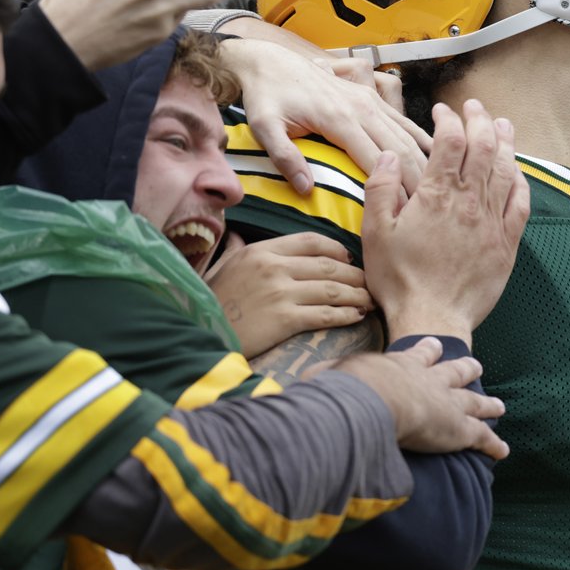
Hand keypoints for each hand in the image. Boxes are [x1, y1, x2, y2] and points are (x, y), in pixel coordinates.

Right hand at [206, 232, 371, 358]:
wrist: (199, 333)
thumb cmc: (211, 301)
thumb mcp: (223, 267)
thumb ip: (237, 250)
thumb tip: (239, 237)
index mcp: (262, 251)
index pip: (311, 241)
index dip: (336, 249)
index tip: (348, 259)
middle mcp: (274, 267)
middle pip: (328, 265)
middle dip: (354, 274)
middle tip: (369, 282)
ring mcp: (280, 293)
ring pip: (332, 289)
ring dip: (357, 295)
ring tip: (370, 300)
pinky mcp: (284, 319)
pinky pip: (325, 314)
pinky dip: (346, 315)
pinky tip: (357, 316)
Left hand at [220, 30, 429, 194]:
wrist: (268, 60)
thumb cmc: (265, 95)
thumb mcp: (264, 126)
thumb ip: (285, 157)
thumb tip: (307, 190)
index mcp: (339, 118)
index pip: (375, 160)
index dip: (393, 188)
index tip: (405, 214)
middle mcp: (361, 107)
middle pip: (399, 149)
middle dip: (417, 179)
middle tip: (428, 210)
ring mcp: (369, 100)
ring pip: (406, 134)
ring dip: (423, 161)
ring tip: (436, 190)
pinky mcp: (370, 96)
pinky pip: (402, 119)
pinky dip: (420, 138)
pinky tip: (434, 154)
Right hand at [337, 336, 508, 459]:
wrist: (375, 401)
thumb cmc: (350, 391)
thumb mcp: (332, 379)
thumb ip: (322, 380)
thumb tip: (302, 383)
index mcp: (402, 365)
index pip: (418, 354)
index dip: (428, 351)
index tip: (435, 344)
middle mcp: (430, 380)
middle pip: (454, 371)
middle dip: (466, 369)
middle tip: (476, 365)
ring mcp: (448, 403)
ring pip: (474, 401)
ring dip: (487, 404)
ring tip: (499, 405)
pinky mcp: (459, 429)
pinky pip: (481, 438)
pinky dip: (493, 444)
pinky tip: (502, 450)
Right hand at [362, 100, 528, 343]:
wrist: (433, 318)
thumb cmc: (399, 279)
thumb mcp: (375, 233)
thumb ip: (381, 190)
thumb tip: (390, 155)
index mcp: (436, 196)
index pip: (450, 141)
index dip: (448, 119)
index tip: (442, 111)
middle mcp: (469, 202)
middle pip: (483, 147)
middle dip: (480, 120)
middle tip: (474, 106)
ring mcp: (491, 221)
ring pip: (506, 170)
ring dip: (505, 142)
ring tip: (503, 124)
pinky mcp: (506, 243)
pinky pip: (520, 203)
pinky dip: (520, 181)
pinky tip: (517, 171)